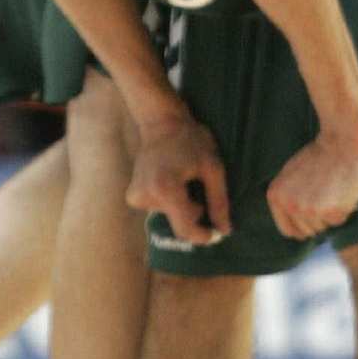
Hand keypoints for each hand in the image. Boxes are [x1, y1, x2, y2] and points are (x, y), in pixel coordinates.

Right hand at [127, 112, 231, 246]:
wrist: (161, 123)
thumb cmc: (191, 141)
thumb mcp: (212, 167)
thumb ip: (219, 201)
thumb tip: (224, 230)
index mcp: (166, 189)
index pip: (184, 228)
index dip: (201, 235)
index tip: (214, 233)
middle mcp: (146, 196)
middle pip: (178, 222)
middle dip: (193, 211)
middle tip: (199, 189)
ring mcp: (136, 197)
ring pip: (169, 215)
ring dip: (181, 203)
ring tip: (183, 179)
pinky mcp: (133, 196)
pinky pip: (158, 208)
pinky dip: (168, 200)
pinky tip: (169, 181)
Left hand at [266, 124, 357, 242]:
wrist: (343, 139)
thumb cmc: (321, 154)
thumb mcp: (292, 174)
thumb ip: (289, 197)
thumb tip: (296, 220)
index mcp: (276, 195)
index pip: (288, 230)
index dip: (303, 226)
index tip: (314, 217)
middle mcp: (289, 205)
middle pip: (308, 231)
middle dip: (319, 218)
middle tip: (327, 194)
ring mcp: (309, 210)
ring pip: (324, 228)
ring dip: (332, 214)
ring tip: (334, 190)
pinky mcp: (330, 212)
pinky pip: (339, 222)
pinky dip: (344, 210)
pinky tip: (342, 190)